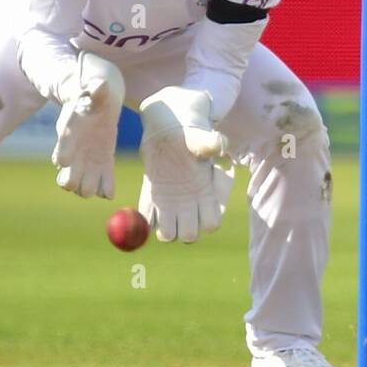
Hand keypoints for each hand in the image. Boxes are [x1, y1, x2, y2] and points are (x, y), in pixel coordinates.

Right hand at [53, 52, 124, 198]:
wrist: (97, 103)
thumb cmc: (93, 96)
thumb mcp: (95, 90)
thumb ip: (96, 89)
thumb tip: (99, 85)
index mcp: (70, 134)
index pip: (62, 150)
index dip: (63, 155)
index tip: (64, 160)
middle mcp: (74, 153)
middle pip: (68, 179)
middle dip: (74, 182)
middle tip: (85, 177)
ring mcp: (87, 162)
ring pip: (82, 187)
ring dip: (89, 188)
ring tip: (98, 183)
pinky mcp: (102, 165)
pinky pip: (103, 185)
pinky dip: (106, 190)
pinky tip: (110, 191)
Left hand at [138, 87, 230, 242]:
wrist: (167, 131)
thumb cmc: (189, 135)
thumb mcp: (200, 137)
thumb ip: (211, 142)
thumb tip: (219, 146)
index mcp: (207, 195)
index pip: (211, 223)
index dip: (205, 222)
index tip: (196, 205)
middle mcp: (190, 205)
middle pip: (189, 235)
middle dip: (182, 230)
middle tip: (174, 212)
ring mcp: (171, 206)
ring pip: (168, 234)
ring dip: (164, 228)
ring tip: (159, 208)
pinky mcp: (153, 201)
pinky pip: (149, 221)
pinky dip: (146, 219)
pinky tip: (148, 203)